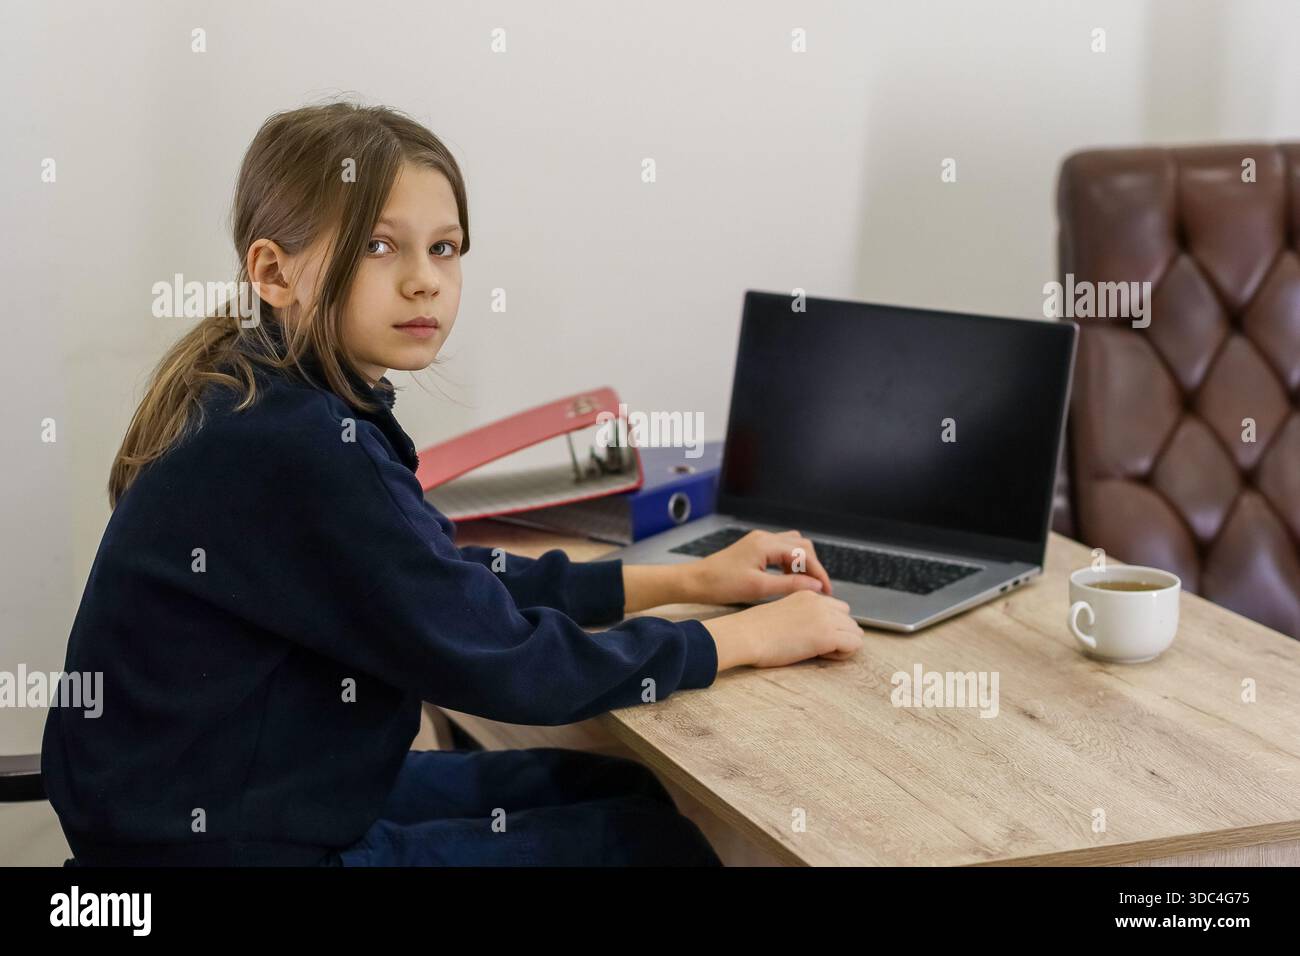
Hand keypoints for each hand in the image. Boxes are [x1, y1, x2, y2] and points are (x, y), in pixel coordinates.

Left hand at [686, 529, 832, 605]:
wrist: (696, 581)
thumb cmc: (722, 585)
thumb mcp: (759, 588)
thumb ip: (790, 585)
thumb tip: (816, 586)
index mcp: (766, 544)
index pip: (804, 554)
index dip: (819, 572)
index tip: (826, 590)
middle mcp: (765, 538)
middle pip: (802, 546)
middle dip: (813, 567)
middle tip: (818, 589)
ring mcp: (759, 541)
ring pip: (792, 547)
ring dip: (802, 564)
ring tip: (804, 586)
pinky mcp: (754, 548)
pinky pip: (780, 550)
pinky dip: (790, 563)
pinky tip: (788, 580)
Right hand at [703, 590, 862, 669]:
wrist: (745, 635)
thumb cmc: (754, 630)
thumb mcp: (782, 613)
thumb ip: (801, 616)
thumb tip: (811, 631)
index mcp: (808, 595)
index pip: (837, 608)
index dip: (830, 626)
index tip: (812, 637)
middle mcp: (820, 602)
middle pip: (849, 619)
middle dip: (839, 635)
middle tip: (817, 648)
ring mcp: (825, 618)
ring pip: (855, 632)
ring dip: (842, 644)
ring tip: (819, 653)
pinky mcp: (827, 635)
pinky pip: (854, 645)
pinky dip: (843, 654)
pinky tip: (822, 656)